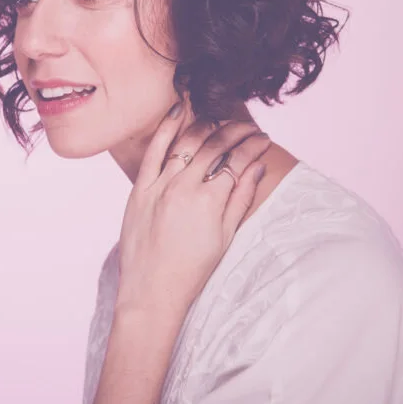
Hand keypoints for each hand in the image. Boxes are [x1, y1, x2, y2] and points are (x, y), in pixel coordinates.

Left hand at [115, 99, 271, 315]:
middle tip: (248, 127)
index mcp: (210, 201)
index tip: (263, 139)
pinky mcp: (139, 190)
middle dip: (235, 132)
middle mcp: (184, 188)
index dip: (253, 146)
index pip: (237, 161)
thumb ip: (240, 198)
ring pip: (186, 144)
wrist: (152, 291)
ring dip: (206, 126)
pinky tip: (177, 112)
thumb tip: (257, 168)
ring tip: (220, 120)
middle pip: (214, 147)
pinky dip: (165, 129)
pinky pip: (153, 152)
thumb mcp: (226, 237)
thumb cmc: (192, 270)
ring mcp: (159, 187)